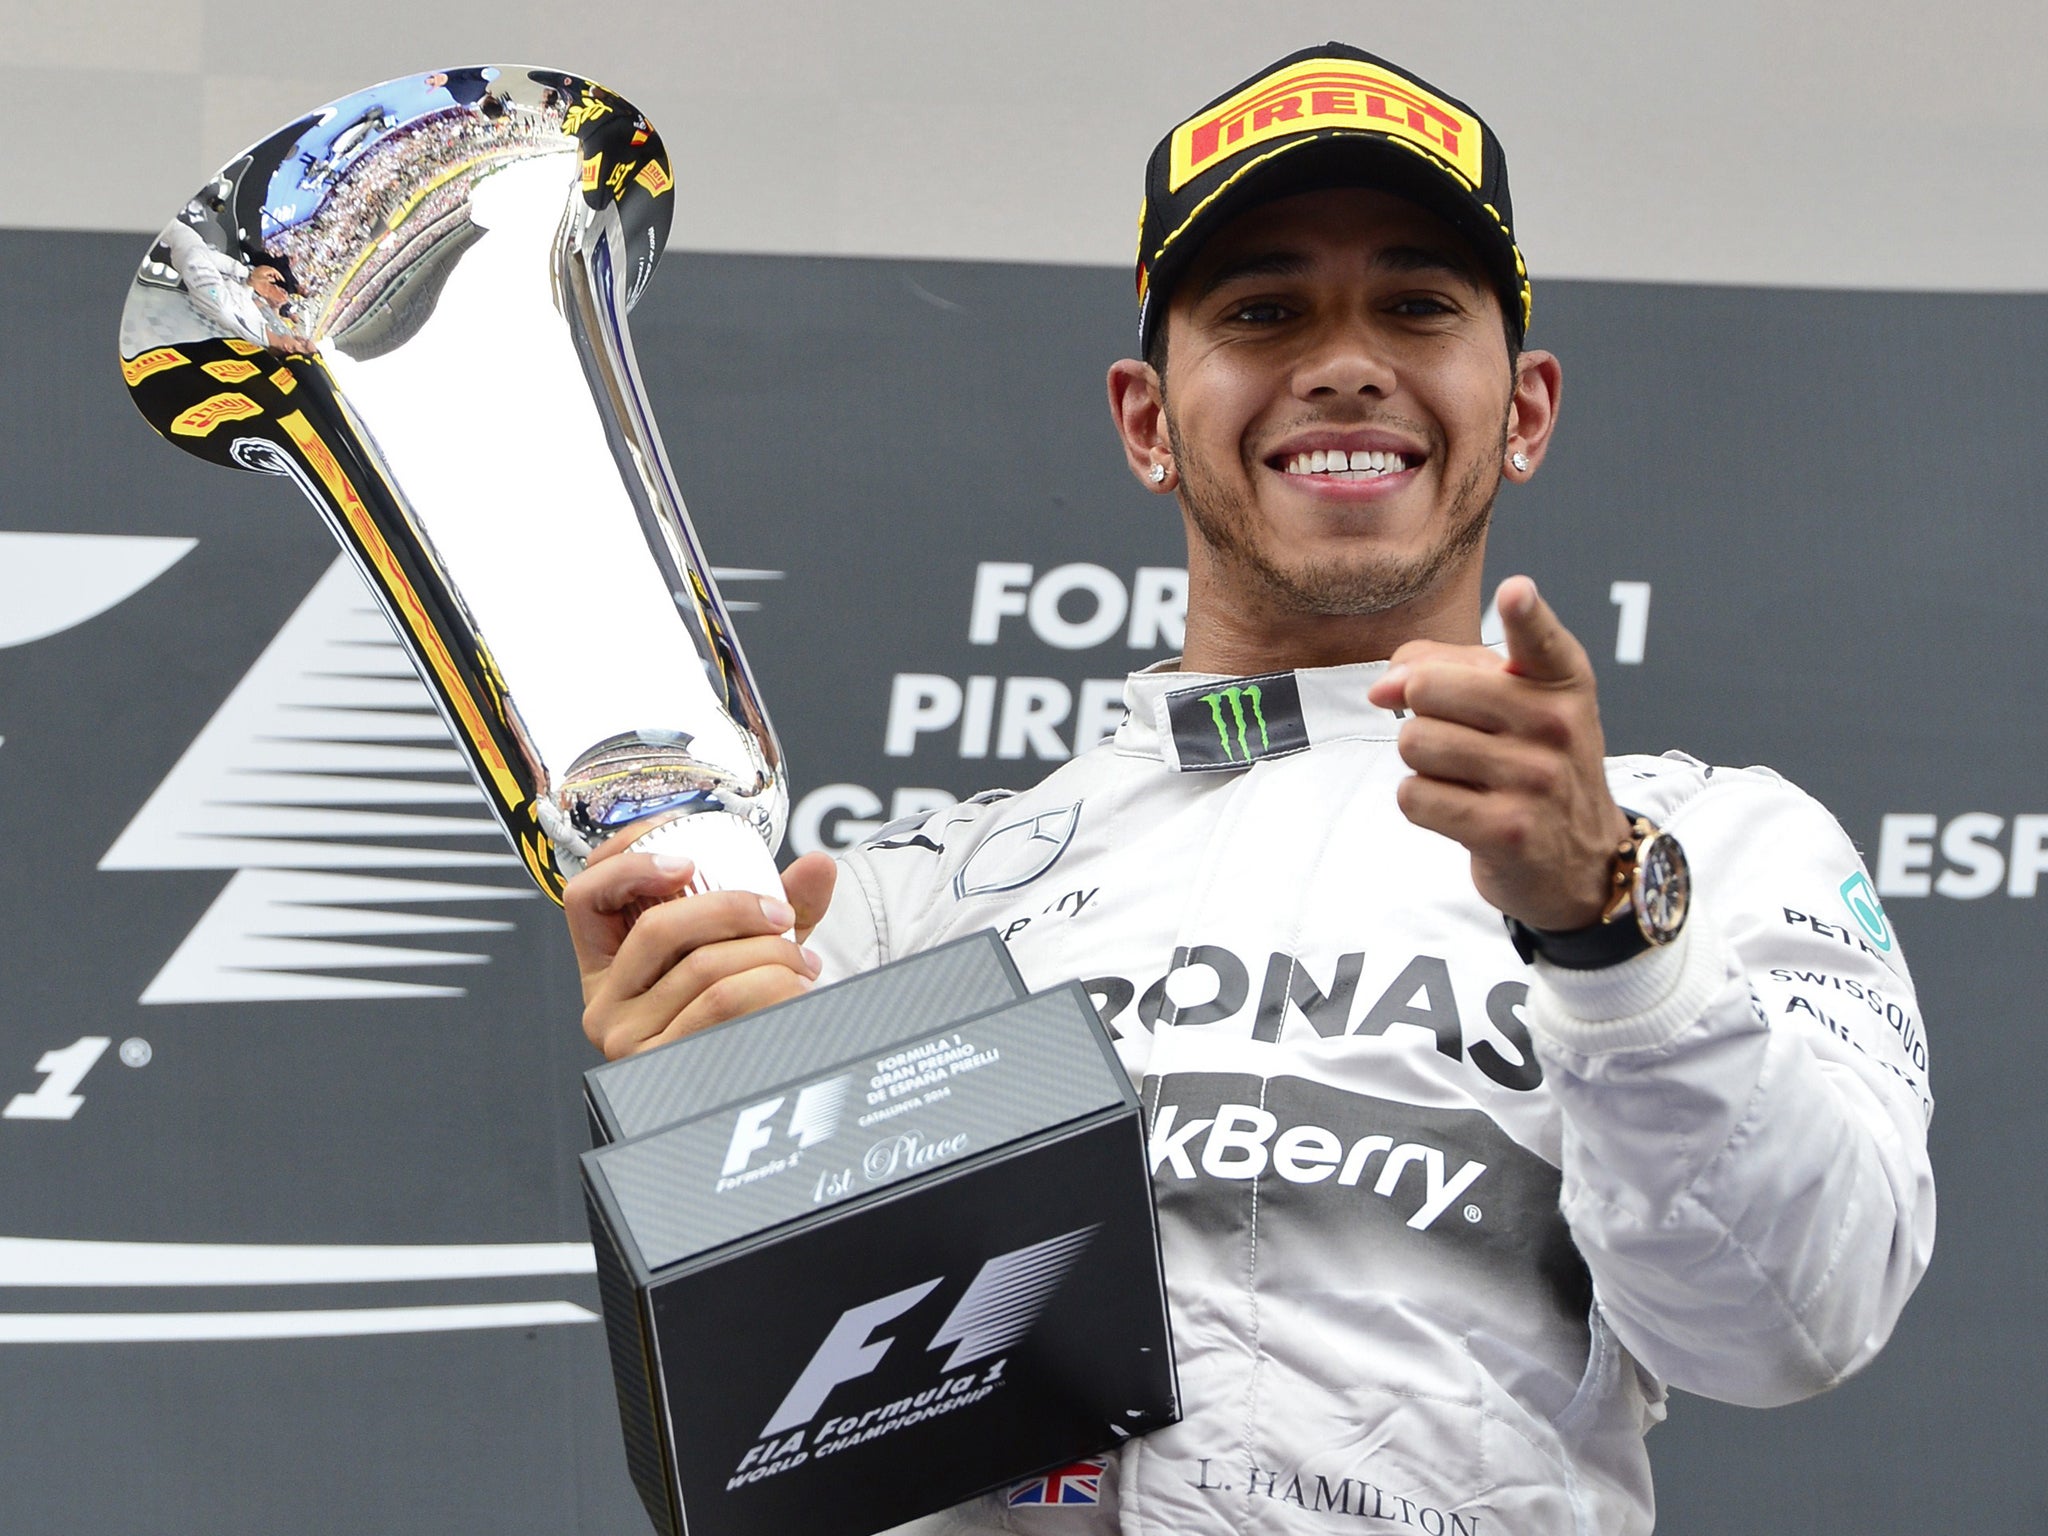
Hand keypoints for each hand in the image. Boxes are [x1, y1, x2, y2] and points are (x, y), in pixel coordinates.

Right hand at [565, 829, 837, 1059]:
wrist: (756, 1078)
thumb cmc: (743, 1009)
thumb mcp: (748, 947)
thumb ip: (779, 902)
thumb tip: (818, 865)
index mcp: (609, 964)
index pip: (584, 897)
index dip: (628, 865)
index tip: (686, 861)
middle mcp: (604, 1002)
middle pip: (657, 927)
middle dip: (733, 908)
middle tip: (781, 916)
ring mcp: (624, 1037)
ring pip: (699, 966)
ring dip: (768, 954)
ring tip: (801, 962)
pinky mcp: (656, 1063)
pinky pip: (719, 1003)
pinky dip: (770, 985)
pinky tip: (792, 989)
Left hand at [1365, 576, 1629, 930]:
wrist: (1578, 859)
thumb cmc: (1532, 764)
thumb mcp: (1513, 703)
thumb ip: (1443, 667)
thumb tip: (1381, 686)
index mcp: (1561, 682)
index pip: (1540, 640)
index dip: (1525, 614)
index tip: (1517, 592)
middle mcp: (1556, 725)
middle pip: (1428, 689)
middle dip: (1421, 713)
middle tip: (1458, 738)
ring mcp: (1535, 780)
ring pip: (1414, 743)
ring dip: (1422, 763)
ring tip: (1465, 777)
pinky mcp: (1507, 830)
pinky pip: (1414, 796)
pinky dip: (1422, 802)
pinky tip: (1460, 809)